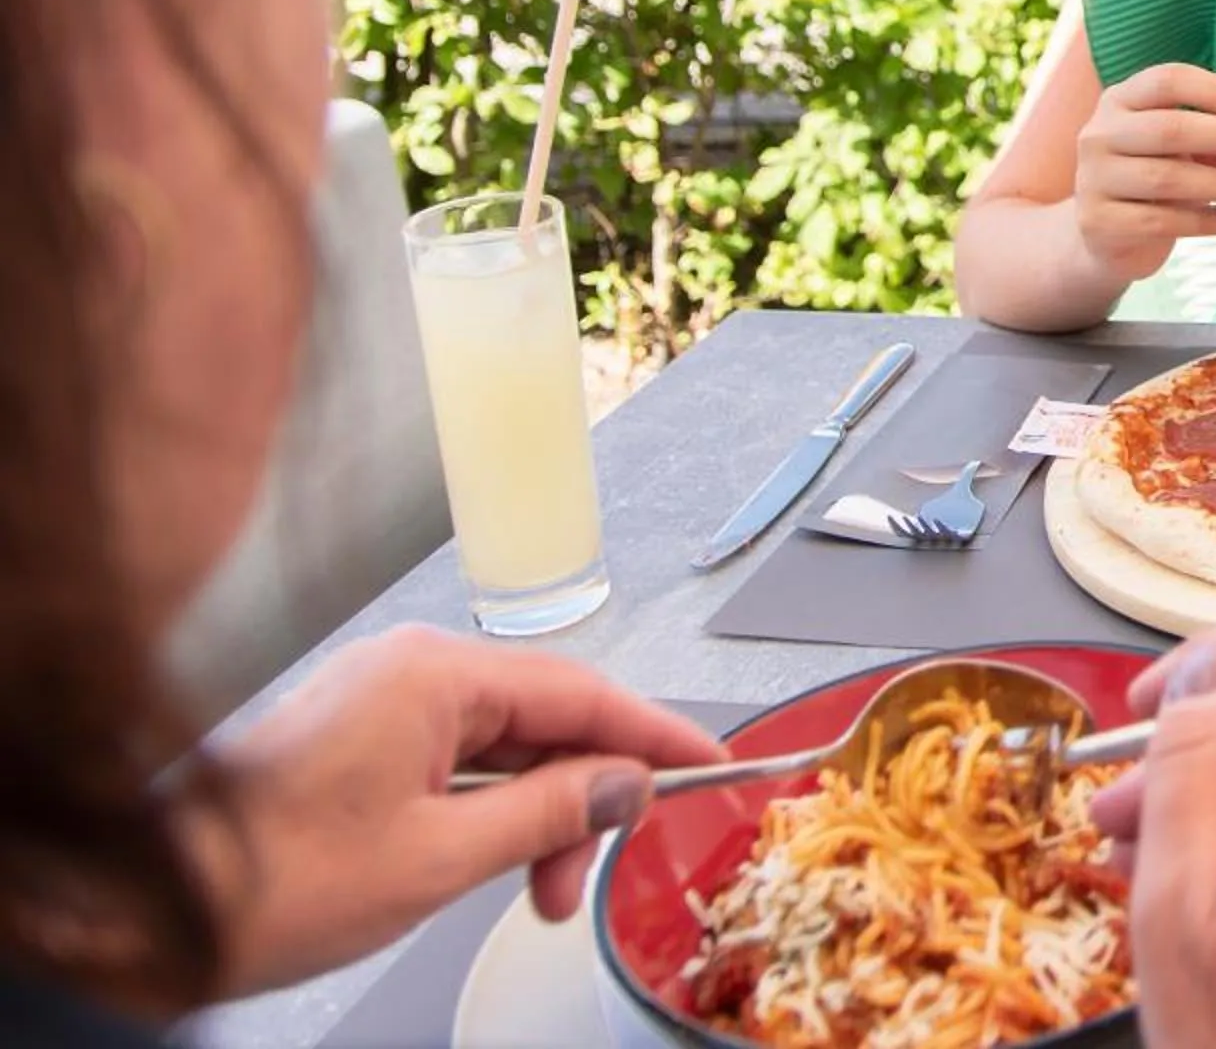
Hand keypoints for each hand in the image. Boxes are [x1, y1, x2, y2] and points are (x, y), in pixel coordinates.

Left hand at [179, 626, 726, 996]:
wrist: (147, 904)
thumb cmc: (268, 879)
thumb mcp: (438, 858)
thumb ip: (549, 813)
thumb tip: (623, 785)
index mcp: (432, 676)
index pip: (582, 692)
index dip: (653, 734)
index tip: (708, 762)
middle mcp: (409, 671)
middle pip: (546, 718)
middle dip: (583, 797)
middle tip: (594, 869)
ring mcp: (379, 700)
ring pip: (504, 745)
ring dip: (535, 815)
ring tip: (534, 893)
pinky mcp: (358, 736)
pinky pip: (457, 758)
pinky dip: (489, 810)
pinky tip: (492, 861)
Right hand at [1072, 62, 1215, 281]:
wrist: (1107, 237)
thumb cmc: (1157, 183)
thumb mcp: (1193, 154)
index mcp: (1122, 99)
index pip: (1169, 80)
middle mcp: (1100, 133)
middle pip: (1171, 128)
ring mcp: (1093, 178)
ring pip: (1168, 178)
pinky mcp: (1098, 221)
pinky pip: (1161, 221)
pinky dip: (1209, 221)